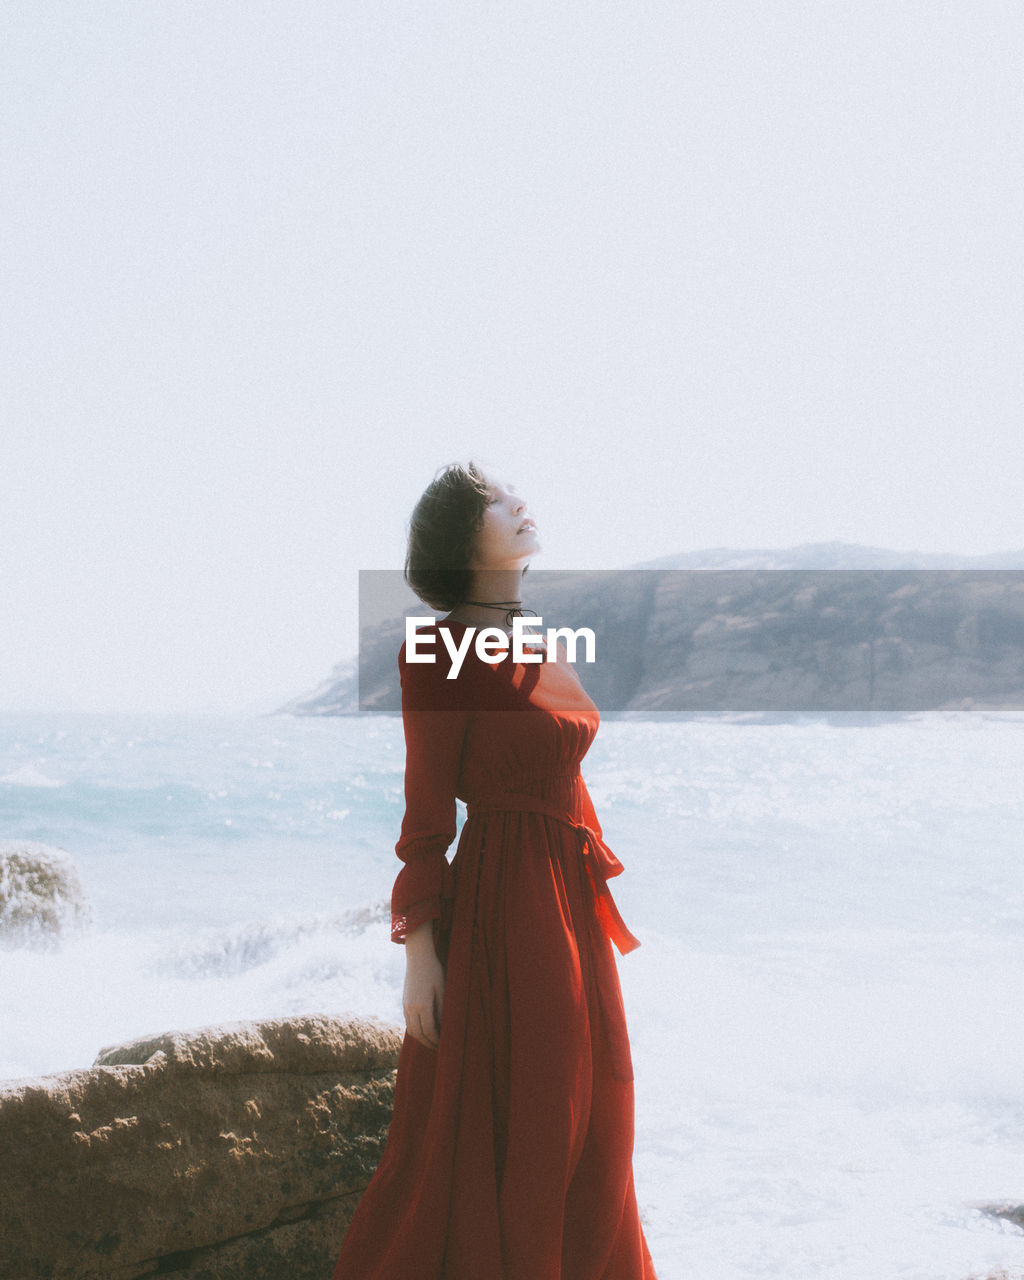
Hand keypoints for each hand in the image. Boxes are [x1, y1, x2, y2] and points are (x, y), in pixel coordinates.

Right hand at [402, 921, 444, 1049]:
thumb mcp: (442, 990)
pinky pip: (408, 1022)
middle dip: (428, 1043)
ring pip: (411, 1030)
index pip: (429, 1031)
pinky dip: (416, 1029)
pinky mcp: (404, 1002)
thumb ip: (442, 1010)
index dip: (437, 1040)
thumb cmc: (434, 972)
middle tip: (439, 1047)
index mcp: (422, 1005)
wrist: (418, 957)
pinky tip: (425, 1029)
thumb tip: (443, 1027)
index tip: (444, 1044)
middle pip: (418, 1034)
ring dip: (421, 1038)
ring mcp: (405, 1005)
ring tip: (432, 1041)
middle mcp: (411, 1008)